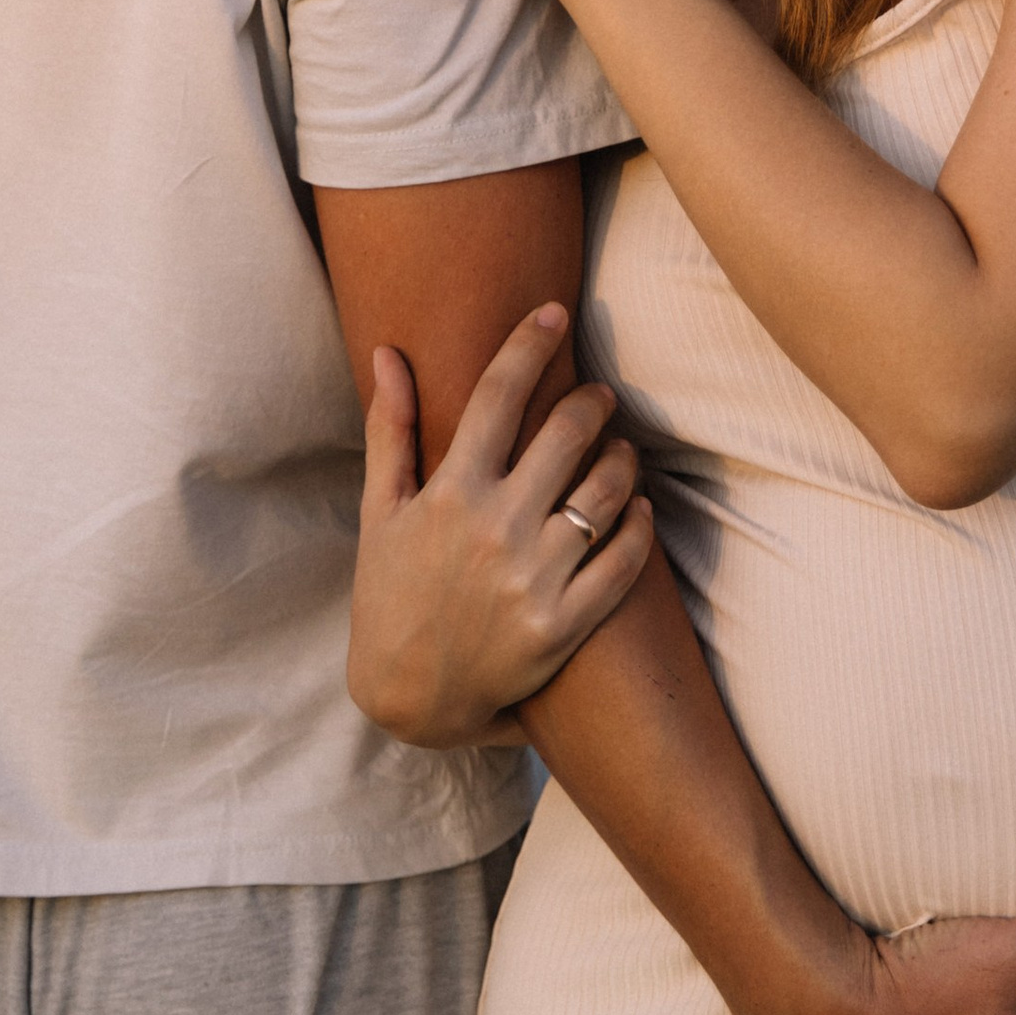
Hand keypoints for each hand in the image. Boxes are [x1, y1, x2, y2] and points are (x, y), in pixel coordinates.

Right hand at [350, 304, 655, 746]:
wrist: (405, 699)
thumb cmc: (387, 597)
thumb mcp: (378, 514)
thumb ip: (391, 430)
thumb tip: (390, 353)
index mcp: (449, 494)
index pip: (497, 395)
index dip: (529, 344)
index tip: (554, 315)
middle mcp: (495, 531)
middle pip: (565, 435)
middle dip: (591, 401)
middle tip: (599, 394)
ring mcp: (533, 581)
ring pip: (603, 493)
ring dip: (621, 457)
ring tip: (620, 449)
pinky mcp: (563, 628)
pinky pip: (622, 564)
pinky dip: (638, 526)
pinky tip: (637, 508)